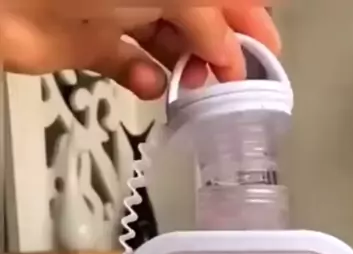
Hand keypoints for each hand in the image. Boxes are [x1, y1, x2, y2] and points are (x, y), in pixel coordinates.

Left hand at [0, 3, 280, 97]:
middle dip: (218, 50)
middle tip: (231, 81)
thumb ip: (209, 20)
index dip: (249, 21)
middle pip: (198, 20)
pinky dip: (144, 79)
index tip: (268, 54)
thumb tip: (229, 51)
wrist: (9, 1)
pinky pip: (130, 66)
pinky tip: (150, 85)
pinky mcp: (91, 42)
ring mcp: (117, 11)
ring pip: (167, 44)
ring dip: (184, 69)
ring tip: (192, 87)